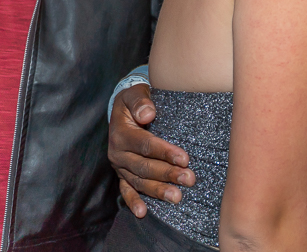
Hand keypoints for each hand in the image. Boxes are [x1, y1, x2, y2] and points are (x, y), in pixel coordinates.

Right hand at [108, 83, 195, 216]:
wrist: (123, 108)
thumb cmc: (135, 100)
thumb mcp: (135, 94)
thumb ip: (141, 102)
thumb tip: (148, 115)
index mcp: (121, 133)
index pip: (145, 145)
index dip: (165, 152)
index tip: (184, 158)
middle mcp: (118, 152)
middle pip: (145, 166)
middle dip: (167, 174)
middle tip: (189, 179)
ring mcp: (120, 166)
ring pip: (139, 181)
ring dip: (158, 190)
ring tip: (177, 197)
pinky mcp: (122, 174)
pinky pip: (126, 190)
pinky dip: (134, 202)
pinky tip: (143, 213)